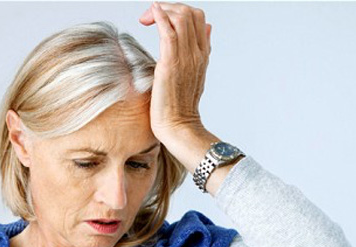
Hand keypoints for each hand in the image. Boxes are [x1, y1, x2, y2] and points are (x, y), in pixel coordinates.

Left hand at [139, 1, 211, 144]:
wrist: (179, 126)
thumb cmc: (181, 107)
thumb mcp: (196, 75)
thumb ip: (201, 51)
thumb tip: (208, 29)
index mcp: (203, 54)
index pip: (198, 18)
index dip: (179, 11)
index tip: (161, 19)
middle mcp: (197, 53)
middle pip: (190, 13)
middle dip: (169, 7)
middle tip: (150, 16)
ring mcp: (185, 58)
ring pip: (181, 18)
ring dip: (161, 10)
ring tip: (147, 17)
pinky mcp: (170, 64)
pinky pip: (168, 33)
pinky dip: (159, 18)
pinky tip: (151, 13)